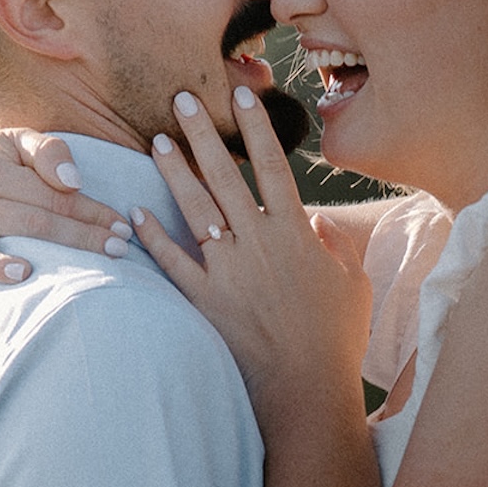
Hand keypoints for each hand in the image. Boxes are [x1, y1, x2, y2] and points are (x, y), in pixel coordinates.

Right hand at [0, 129, 130, 373]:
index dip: (89, 212)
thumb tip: (73, 182)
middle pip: (27, 224)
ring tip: (25, 274)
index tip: (122, 228)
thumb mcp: (17, 142)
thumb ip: (48, 152)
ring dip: (1, 269)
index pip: (48, 196)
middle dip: (76, 239)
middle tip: (118, 252)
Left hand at [131, 88, 370, 398]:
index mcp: (294, 234)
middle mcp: (257, 243)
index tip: (242, 95)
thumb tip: (316, 221)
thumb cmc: (336, 338)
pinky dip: (152, 238)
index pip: (273, 166)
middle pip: (225, 176)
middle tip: (181, 98)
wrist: (305, 390)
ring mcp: (227, 271)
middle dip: (202, 133)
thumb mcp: (353, 284)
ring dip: (175, 172)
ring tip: (157, 140)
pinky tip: (134, 213)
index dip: (256, 127)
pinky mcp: (204, 301)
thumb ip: (335, 246)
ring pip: (194, 210)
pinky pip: (172, 263)